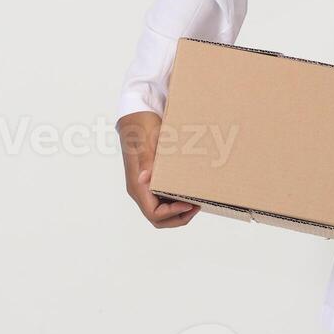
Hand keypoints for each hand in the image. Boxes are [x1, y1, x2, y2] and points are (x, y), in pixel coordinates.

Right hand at [118, 111, 199, 227]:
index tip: (189, 204)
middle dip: (177, 218)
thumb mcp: (146, 143)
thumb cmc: (141, 128)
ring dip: (178, 212)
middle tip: (196, 206)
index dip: (172, 213)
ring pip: (160, 211)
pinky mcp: (151, 180)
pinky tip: (189, 192)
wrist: (137, 116)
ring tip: (196, 202)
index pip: (153, 213)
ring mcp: (145, 186)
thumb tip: (144, 180)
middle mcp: (140, 189)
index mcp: (137, 185)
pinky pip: (163, 199)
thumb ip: (146, 162)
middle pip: (157, 218)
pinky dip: (176, 201)